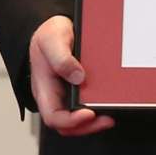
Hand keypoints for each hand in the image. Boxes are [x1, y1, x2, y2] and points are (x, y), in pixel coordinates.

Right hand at [29, 15, 114, 136]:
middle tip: (107, 119)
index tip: (88, 113)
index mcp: (44, 89)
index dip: (71, 120)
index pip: (53, 116)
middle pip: (67, 125)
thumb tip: (78, 76)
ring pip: (78, 120)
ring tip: (110, 116)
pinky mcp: (78, 90)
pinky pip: (87, 106)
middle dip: (88, 126)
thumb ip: (61, 58)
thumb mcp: (51, 40)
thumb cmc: (48, 35)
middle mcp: (55, 96)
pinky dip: (98, 108)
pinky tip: (109, 102)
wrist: (54, 28)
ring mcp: (66, 95)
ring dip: (94, 122)